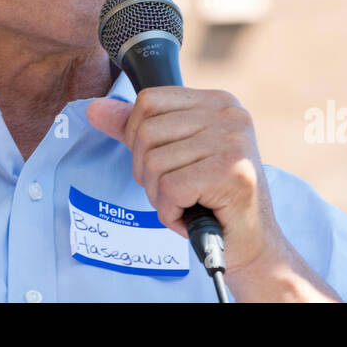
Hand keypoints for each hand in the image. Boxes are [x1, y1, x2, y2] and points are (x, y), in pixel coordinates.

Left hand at [86, 87, 341, 301]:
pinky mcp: (231, 172)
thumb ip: (136, 129)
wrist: (253, 246)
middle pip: (147, 132)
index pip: (148, 100)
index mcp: (218, 101)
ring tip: (186, 204)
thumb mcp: (174, 155)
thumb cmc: (212, 200)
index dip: (138, 137)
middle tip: (176, 193)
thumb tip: (94, 109)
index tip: (162, 164)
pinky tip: (192, 216)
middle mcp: (230, 114)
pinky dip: (171, 211)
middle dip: (147, 173)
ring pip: (154, 162)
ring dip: (160, 196)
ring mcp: (233, 141)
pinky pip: (170, 188)